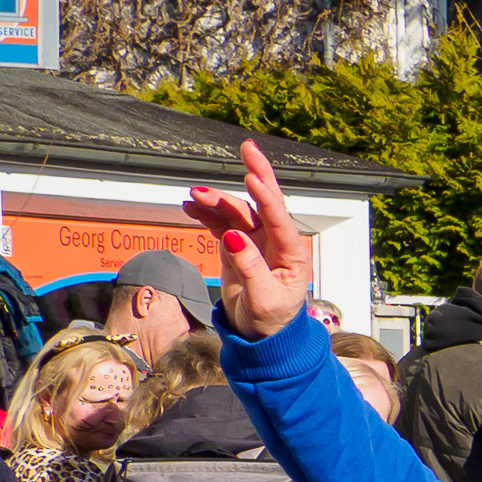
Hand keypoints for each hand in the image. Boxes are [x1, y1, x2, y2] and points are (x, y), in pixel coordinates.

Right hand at [181, 139, 316, 341]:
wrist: (260, 334)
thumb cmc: (271, 320)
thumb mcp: (263, 299)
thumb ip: (250, 267)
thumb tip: (234, 237)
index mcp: (292, 254)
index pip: (280, 219)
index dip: (267, 198)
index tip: (253, 178)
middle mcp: (277, 241)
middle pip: (266, 201)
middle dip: (257, 173)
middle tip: (248, 147)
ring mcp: (257, 240)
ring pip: (237, 211)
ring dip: (217, 200)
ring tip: (194, 196)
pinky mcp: (238, 244)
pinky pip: (221, 222)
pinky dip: (206, 213)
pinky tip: (189, 205)